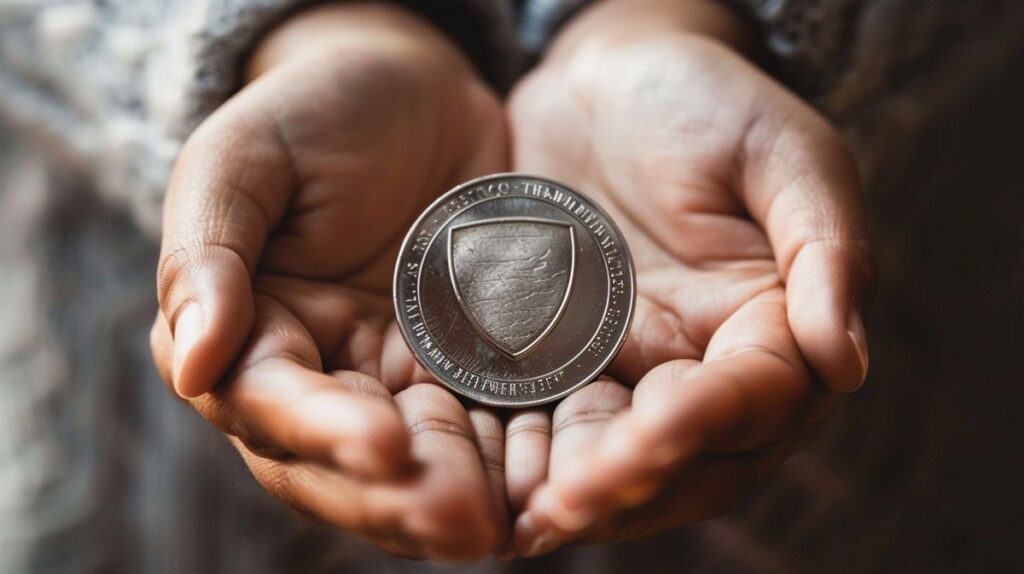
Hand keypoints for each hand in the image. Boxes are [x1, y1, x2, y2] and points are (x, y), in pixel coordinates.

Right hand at [149, 4, 509, 558]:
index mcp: (251, 334)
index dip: (321, 430)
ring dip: (456, 498)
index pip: (270, 402)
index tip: (382, 444)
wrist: (413, 90)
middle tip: (460, 519)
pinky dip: (509, 460)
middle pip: (343, 464)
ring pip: (418, 464)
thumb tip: (189, 363)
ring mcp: (399, 380)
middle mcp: (323, 375)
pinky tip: (546, 480)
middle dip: (397, 497)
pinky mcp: (469, 370)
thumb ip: (208, 255)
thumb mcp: (245, 160)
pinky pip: (486, 427)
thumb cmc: (314, 113)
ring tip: (503, 520)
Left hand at [503, 0, 873, 555]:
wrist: (606, 84)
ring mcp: (628, 372)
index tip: (653, 435)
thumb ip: (824, 248)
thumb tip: (846, 362)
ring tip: (521, 517)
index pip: (753, 396)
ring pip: (609, 454)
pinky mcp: (562, 362)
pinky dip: (519, 455)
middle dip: (628, 481)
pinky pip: (544, 419)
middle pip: (681, 455)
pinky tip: (480, 482)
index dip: (706, 421)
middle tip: (567, 503)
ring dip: (570, 492)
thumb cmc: (706, 102)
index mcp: (772, 326)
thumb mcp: (781, 151)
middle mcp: (703, 367)